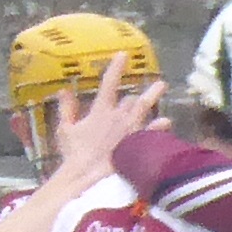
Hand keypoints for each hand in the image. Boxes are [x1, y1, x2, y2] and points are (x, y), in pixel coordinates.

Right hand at [52, 53, 168, 182]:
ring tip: (163, 87)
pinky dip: (160, 127)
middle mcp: (120, 117)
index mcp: (101, 111)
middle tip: (158, 84)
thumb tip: (64, 90)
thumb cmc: (75, 155)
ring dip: (155, 97)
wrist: (89, 177)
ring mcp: (133, 130)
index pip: (109, 83)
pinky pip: (154, 132)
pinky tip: (167, 122)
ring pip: (147, 108)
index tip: (124, 54)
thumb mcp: (66, 130)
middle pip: (134, 99)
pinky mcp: (141, 144)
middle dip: (144, 93)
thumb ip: (66, 109)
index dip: (116, 67)